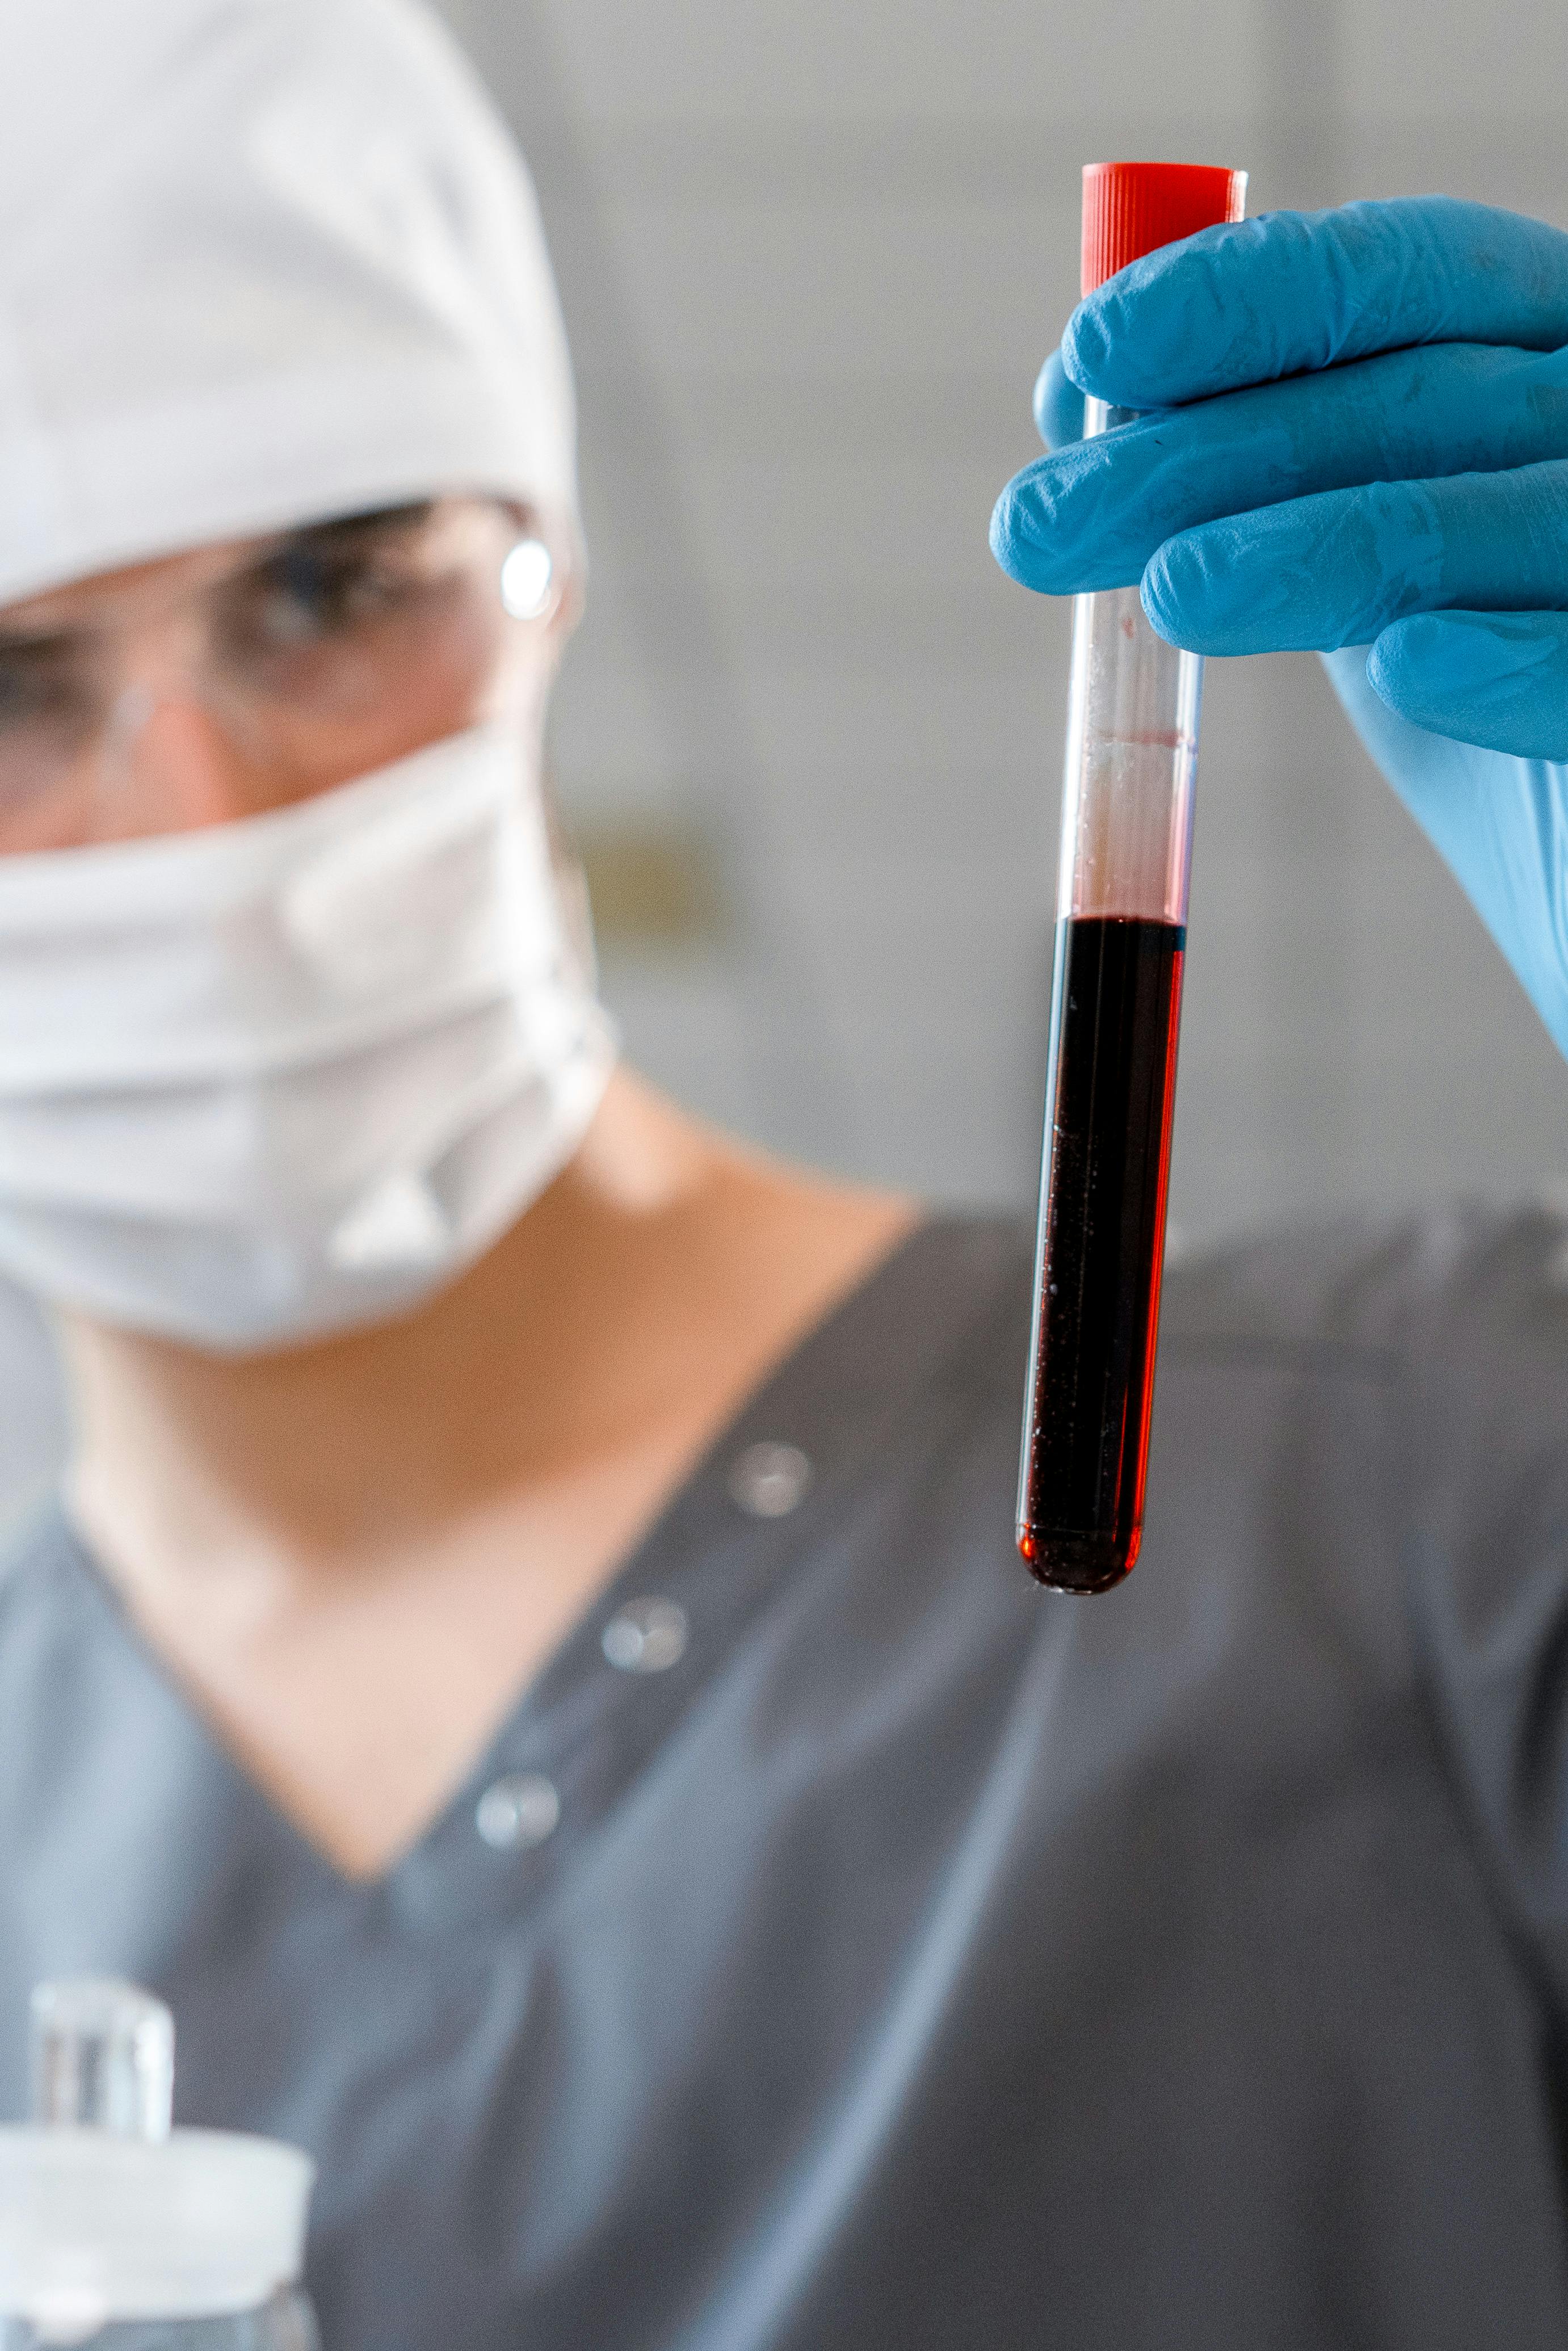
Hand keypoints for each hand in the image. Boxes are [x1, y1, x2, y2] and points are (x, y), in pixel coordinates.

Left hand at [991, 197, 1567, 1060]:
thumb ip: (1262, 473)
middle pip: (1427, 397)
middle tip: (1042, 526)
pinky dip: (1515, 661)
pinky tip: (1412, 664)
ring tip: (1171, 597)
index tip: (1091, 358)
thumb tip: (1076, 400)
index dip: (1248, 300)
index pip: (1413, 274)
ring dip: (1325, 545)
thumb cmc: (1492, 680)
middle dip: (1213, 452)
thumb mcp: (1369, 558)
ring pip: (1509, 515)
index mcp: (1551, 357)